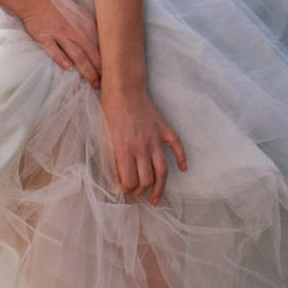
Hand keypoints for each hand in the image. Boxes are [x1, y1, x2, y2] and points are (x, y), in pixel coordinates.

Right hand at [18, 0, 101, 88]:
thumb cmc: (56, 7)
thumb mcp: (78, 13)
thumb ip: (89, 27)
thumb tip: (102, 41)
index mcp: (84, 23)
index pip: (100, 44)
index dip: (107, 59)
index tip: (113, 71)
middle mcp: (74, 30)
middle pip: (90, 53)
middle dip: (99, 70)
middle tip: (106, 84)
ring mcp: (59, 34)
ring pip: (76, 54)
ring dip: (86, 69)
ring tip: (93, 82)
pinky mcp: (44, 37)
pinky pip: (54, 50)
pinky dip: (61, 59)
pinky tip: (68, 68)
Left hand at [100, 87, 186, 205]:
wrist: (123, 89)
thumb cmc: (109, 113)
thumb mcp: (104, 138)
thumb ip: (111, 160)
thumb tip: (118, 179)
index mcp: (124, 149)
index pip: (129, 181)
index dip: (126, 190)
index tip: (124, 190)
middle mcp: (142, 147)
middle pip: (147, 180)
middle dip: (140, 191)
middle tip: (136, 193)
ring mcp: (155, 138)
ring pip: (162, 171)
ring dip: (160, 187)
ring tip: (156, 198)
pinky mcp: (163, 129)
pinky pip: (177, 146)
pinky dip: (182, 159)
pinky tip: (183, 169)